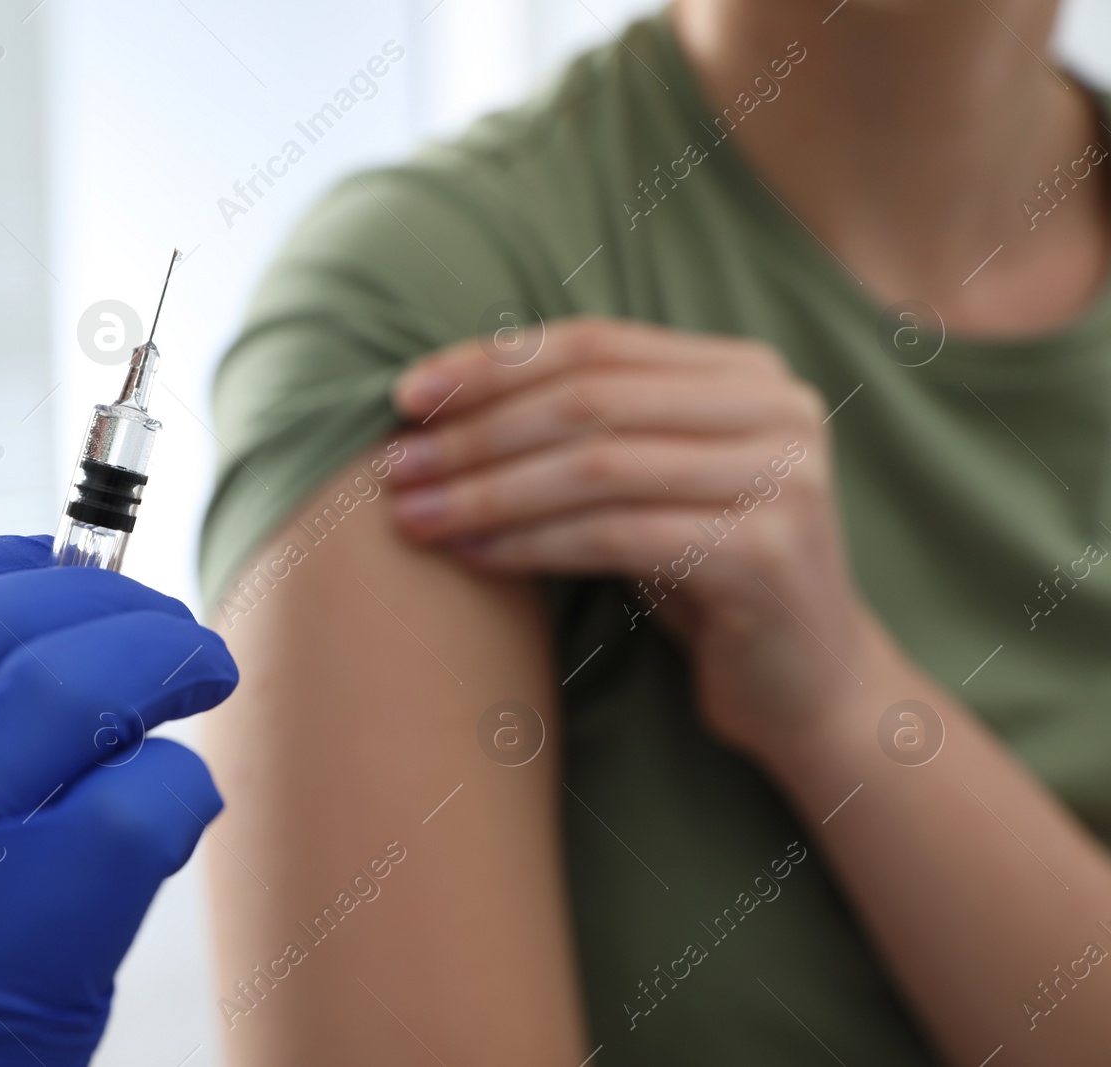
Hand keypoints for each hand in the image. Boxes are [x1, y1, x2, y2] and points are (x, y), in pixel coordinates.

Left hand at [389, 318, 873, 761]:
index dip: (491, 364)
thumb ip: (591, 424)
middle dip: (476, 432)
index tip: (406, 393)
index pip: (594, 343)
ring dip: (487, 491)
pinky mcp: (766, 554)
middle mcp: (777, 409)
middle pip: (588, 400)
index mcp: (746, 372)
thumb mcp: (651, 479)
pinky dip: (529, 543)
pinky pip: (615, 536)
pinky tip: (472, 555)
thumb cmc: (703, 574)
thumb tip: (440, 397)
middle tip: (396, 466)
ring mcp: (781, 478)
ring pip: (594, 467)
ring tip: (413, 516)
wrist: (806, 684)